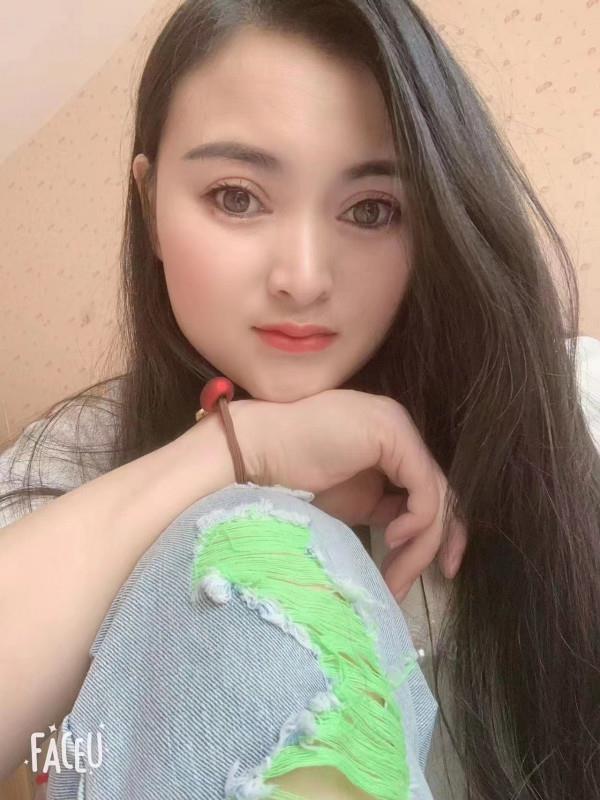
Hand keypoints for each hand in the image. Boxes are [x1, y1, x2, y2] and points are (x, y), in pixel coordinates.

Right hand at [231, 390, 466, 600]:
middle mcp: (400, 432)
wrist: (253, 454)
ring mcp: (398, 428)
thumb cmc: (289, 480)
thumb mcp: (350, 502)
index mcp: (390, 445)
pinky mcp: (393, 434)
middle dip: (429, 548)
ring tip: (394, 578)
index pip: (430, 490)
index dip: (437, 534)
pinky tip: (392, 539)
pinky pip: (424, 488)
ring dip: (419, 546)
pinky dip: (417, 521)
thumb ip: (385, 511)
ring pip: (435, 496)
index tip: (435, 573)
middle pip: (438, 495)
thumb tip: (412, 545)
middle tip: (406, 587)